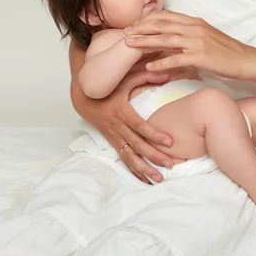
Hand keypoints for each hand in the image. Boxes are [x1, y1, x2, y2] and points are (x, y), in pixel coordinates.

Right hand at [86, 69, 175, 183]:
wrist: (85, 99)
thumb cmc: (108, 88)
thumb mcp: (125, 78)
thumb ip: (146, 76)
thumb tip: (166, 75)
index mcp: (122, 112)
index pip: (139, 126)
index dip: (154, 134)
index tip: (169, 142)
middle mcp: (118, 127)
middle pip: (137, 145)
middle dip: (154, 156)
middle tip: (170, 164)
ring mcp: (115, 137)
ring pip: (130, 157)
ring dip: (144, 169)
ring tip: (159, 178)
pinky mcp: (113, 143)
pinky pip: (124, 159)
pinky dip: (134, 171)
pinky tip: (145, 180)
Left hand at [124, 11, 255, 79]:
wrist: (247, 60)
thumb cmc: (227, 51)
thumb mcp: (207, 37)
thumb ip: (190, 34)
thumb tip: (174, 36)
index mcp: (195, 22)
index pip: (166, 16)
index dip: (148, 19)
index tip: (134, 24)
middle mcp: (194, 28)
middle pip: (162, 25)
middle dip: (140, 28)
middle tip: (124, 32)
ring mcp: (197, 41)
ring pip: (165, 39)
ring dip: (144, 41)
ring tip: (128, 45)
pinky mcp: (201, 56)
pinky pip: (176, 59)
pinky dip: (160, 63)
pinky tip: (149, 67)